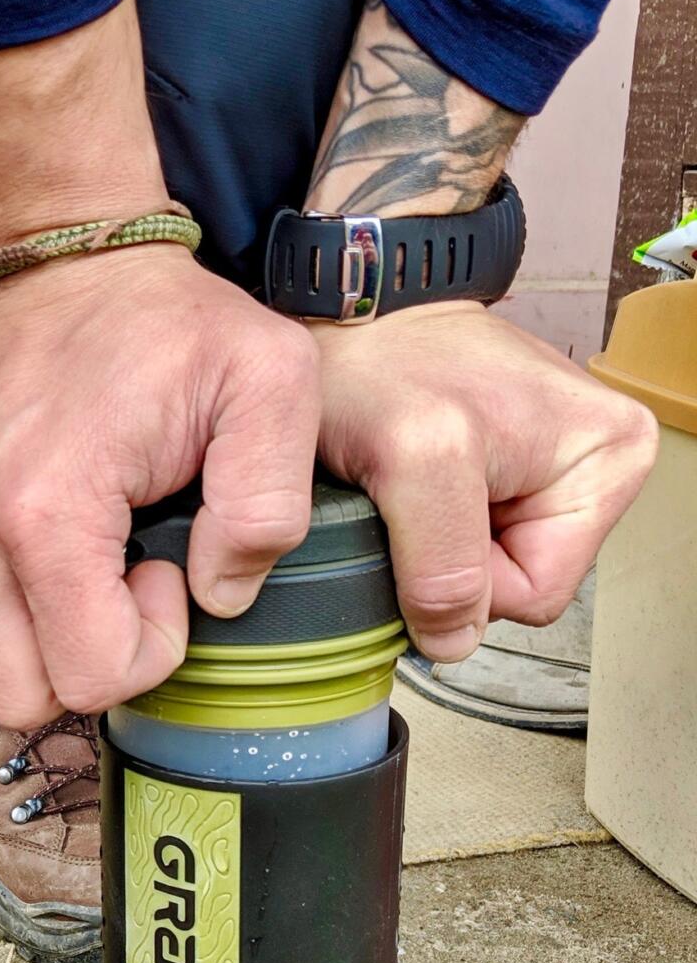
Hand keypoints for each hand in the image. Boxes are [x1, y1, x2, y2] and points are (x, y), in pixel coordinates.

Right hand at [0, 245, 320, 726]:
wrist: (68, 257)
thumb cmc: (170, 322)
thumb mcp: (270, 384)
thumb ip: (268, 505)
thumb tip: (219, 594)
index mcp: (47, 512)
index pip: (88, 676)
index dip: (151, 645)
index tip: (170, 563)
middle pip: (25, 696)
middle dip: (96, 658)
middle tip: (135, 573)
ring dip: (57, 644)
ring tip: (102, 564)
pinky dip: (25, 621)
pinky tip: (71, 554)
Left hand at [313, 300, 658, 660]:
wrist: (350, 320)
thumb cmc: (380, 364)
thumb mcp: (413, 457)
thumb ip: (443, 564)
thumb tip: (454, 642)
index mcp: (611, 459)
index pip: (533, 596)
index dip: (463, 578)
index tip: (422, 510)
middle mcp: (599, 465)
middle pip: (513, 591)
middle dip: (450, 558)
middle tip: (413, 491)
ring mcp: (559, 472)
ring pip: (483, 578)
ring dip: (432, 542)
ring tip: (411, 479)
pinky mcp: (520, 479)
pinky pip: (467, 551)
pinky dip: (425, 528)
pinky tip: (412, 482)